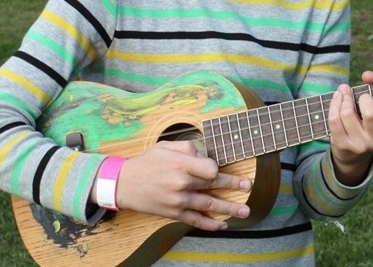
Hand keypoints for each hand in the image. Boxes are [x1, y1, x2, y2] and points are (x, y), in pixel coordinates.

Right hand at [106, 140, 251, 230]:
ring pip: (209, 206)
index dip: (217, 168)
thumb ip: (188, 148)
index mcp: (181, 164)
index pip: (210, 168)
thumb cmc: (147, 162)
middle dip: (234, 186)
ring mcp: (178, 201)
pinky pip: (196, 220)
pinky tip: (222, 224)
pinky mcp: (174, 213)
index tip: (218, 168)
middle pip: (213, 185)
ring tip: (245, 211)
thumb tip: (206, 158)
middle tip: (248, 187)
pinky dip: (210, 224)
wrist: (124, 184)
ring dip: (229, 209)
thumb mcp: (165, 146)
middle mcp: (181, 183)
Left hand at [328, 71, 372, 185]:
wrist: (354, 153)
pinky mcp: (343, 145)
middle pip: (370, 113)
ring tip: (344, 93)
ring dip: (344, 98)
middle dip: (363, 98)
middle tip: (361, 95)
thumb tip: (366, 75)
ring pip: (348, 114)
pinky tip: (337, 98)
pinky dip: (334, 104)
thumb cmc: (371, 118)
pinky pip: (334, 120)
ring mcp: (361, 145)